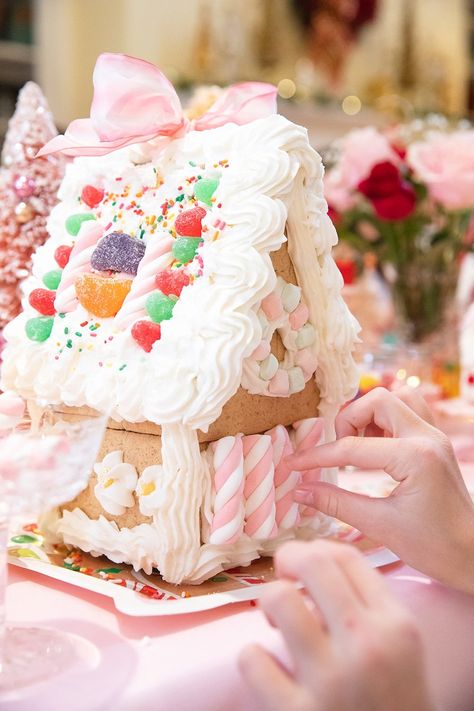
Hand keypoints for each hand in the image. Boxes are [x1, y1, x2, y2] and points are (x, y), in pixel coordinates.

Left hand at [239, 540, 433, 710]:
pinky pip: (253, 660)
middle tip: (284, 578)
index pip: (346, 555)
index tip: (304, 565)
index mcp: (394, 625)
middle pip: (313, 562)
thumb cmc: (393, 698)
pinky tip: (268, 668)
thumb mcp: (400, 645)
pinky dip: (253, 658)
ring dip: (268, 602)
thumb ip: (368, 602)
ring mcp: (331, 681)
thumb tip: (312, 560)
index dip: (315, 548)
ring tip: (276, 621)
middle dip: (288, 559)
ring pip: (279, 599)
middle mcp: (366, 646)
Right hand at [288, 388, 473, 593]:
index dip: (315, 457)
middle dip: (348, 422)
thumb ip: (336, 503)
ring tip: (357, 449)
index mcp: (415, 456)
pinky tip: (375, 449)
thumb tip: (299, 491)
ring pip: (394, 400)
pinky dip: (385, 422)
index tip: (291, 467)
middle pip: (376, 401)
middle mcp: (427, 437)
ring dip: (369, 417)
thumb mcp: (380, 526)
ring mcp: (435, 437)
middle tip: (338, 454)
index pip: (351, 448)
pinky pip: (407, 413)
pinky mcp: (435, 443)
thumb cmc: (434, 547)